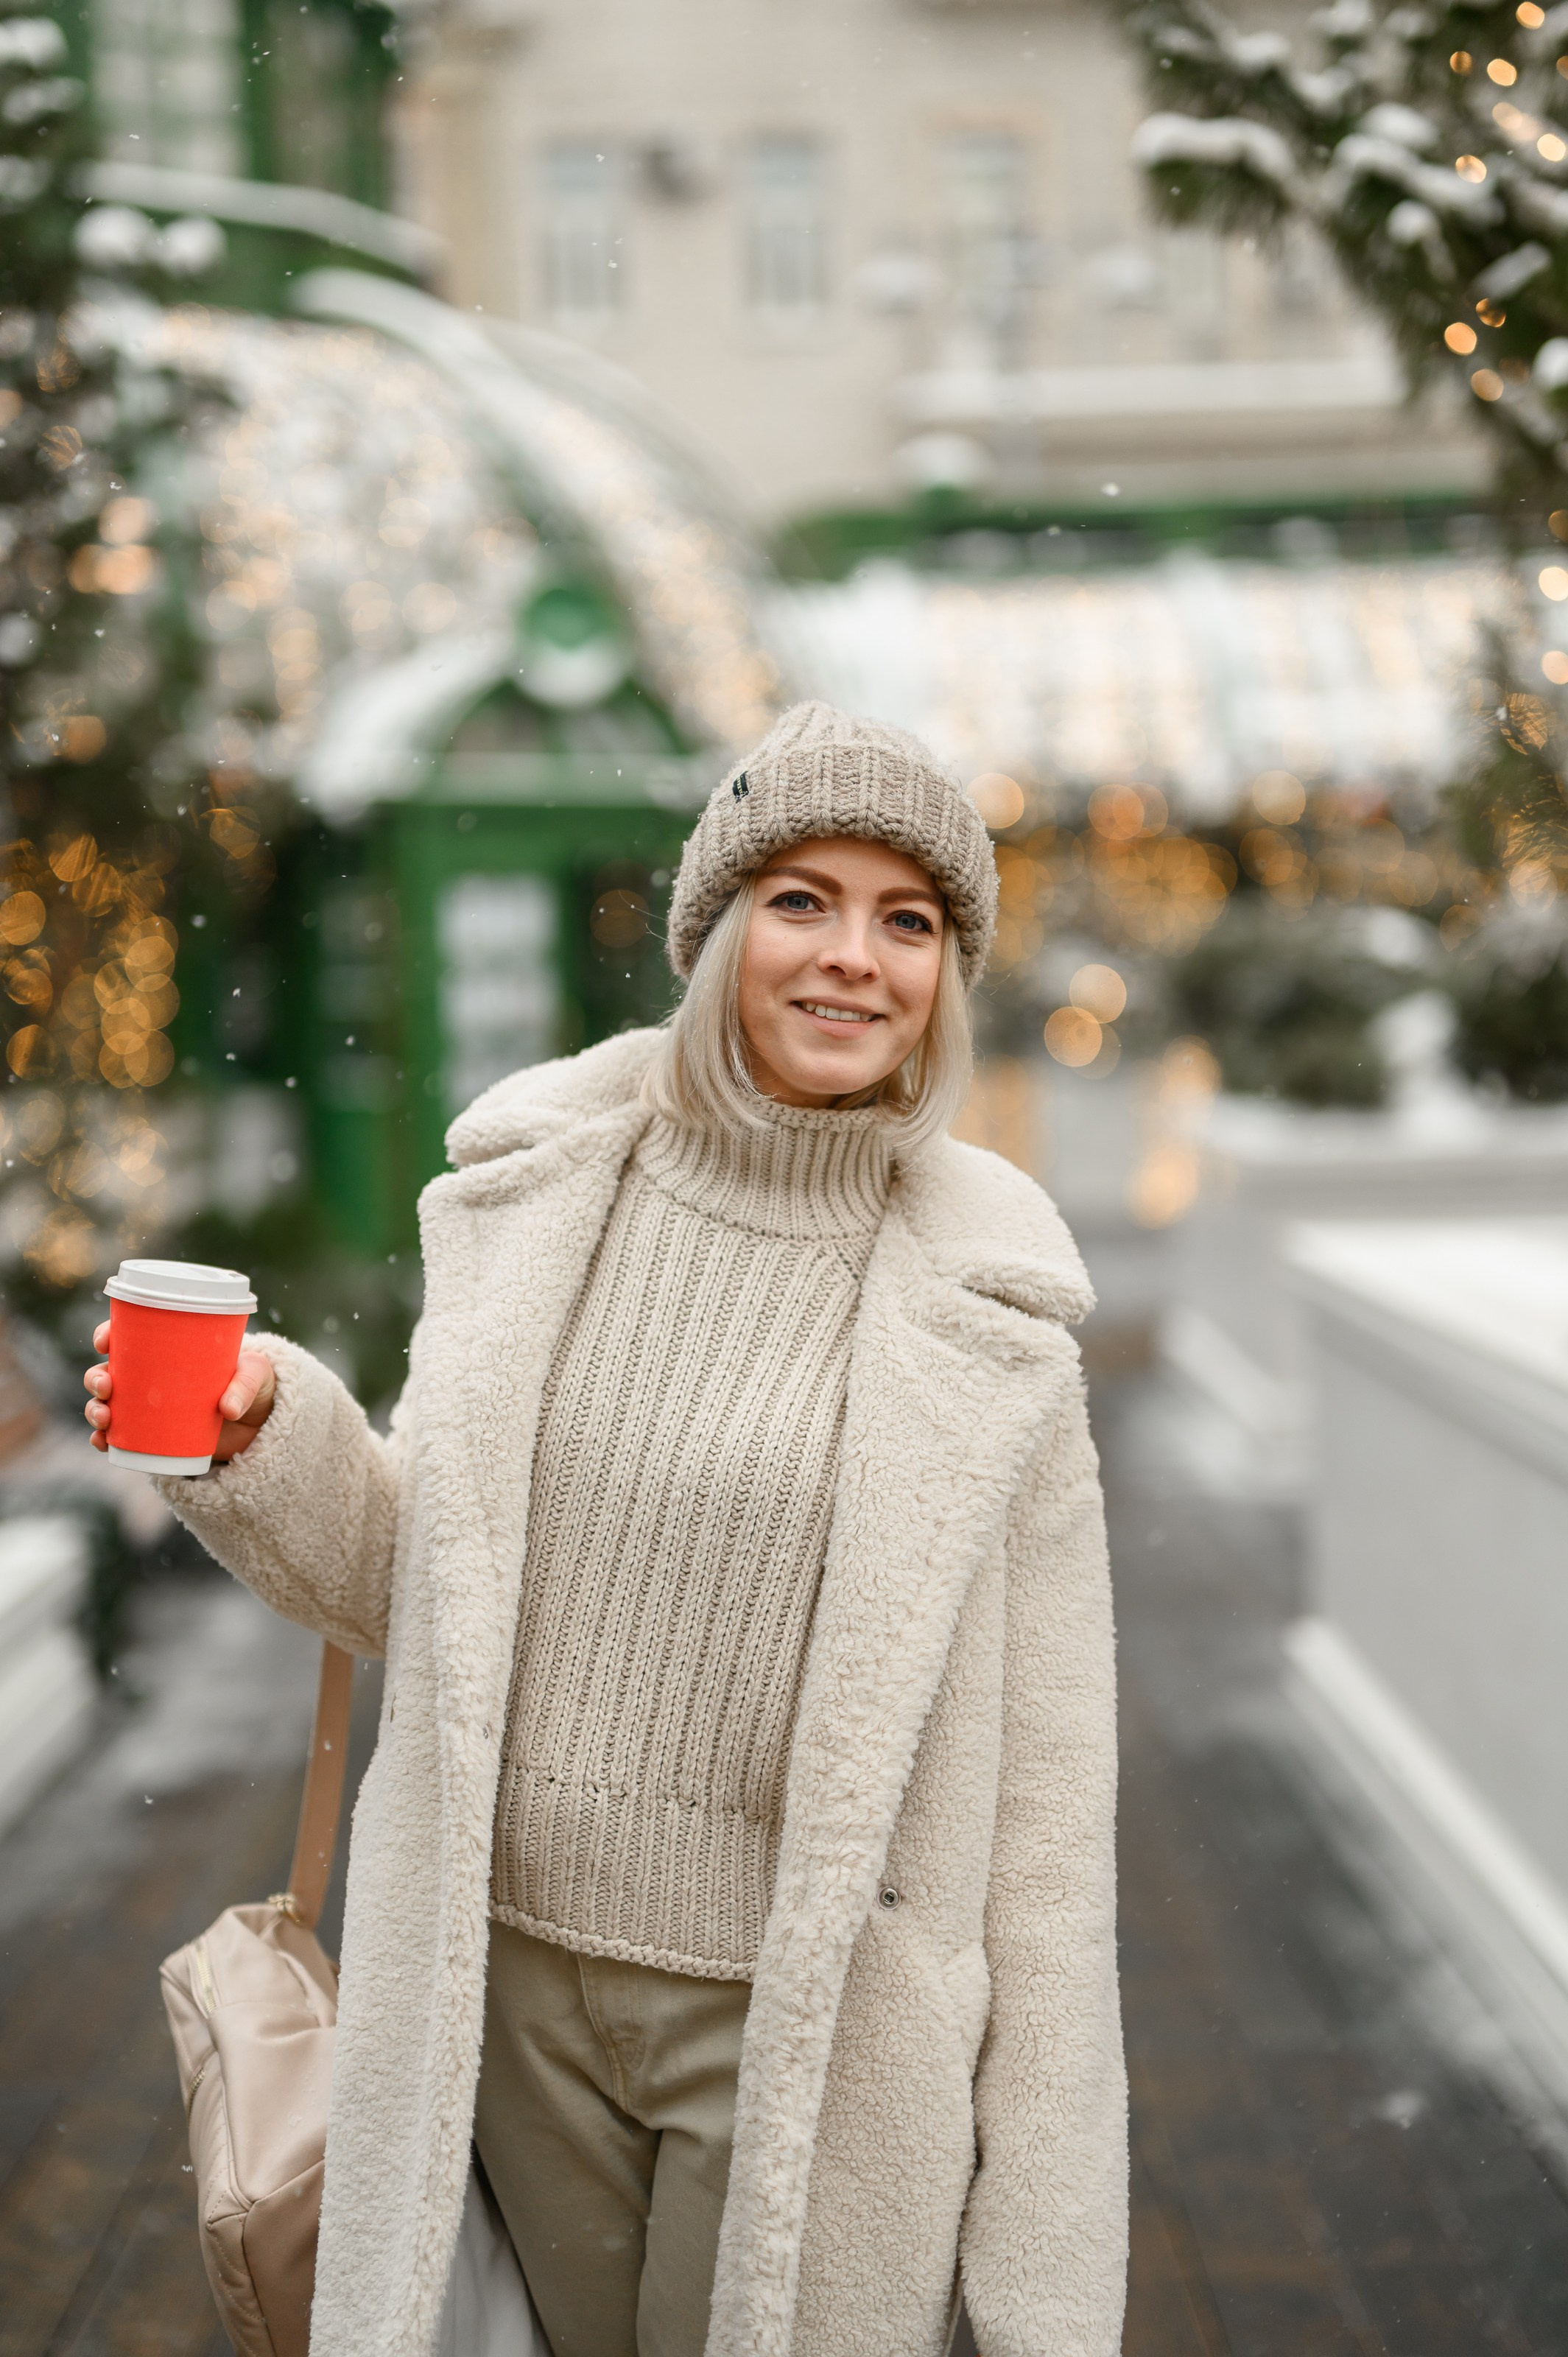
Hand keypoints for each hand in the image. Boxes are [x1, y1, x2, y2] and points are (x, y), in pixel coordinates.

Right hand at [84, 1322, 277, 1460]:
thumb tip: (227, 1409)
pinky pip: (120, 1437)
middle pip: (108, 1371)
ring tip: (105, 1418)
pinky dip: (104, 1440)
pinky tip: (102, 1442)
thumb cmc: (256, 1384)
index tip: (104, 1341)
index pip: (128, 1335)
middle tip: (106, 1386)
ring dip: (95, 1409)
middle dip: (95, 1377)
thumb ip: (246, 1385)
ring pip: (108, 1404)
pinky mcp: (154, 1435)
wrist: (262, 1424)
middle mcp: (151, 1376)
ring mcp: (150, 1407)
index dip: (107, 1334)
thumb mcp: (257, 1374)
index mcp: (169, 1349)